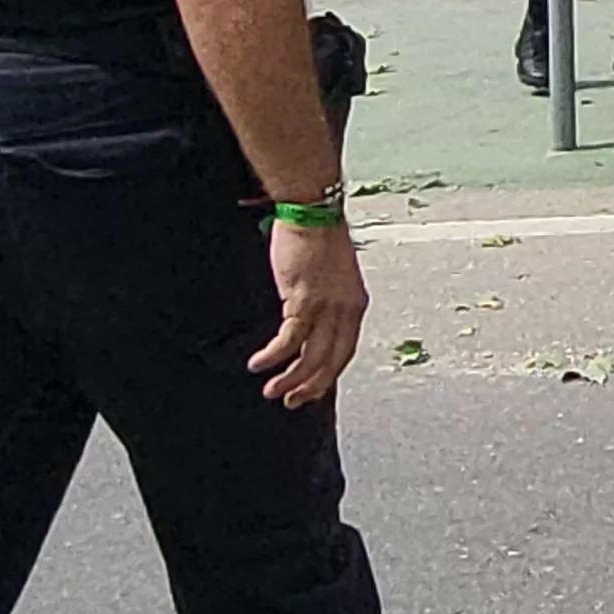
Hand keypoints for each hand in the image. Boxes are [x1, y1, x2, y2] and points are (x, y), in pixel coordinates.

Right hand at [251, 220, 366, 407]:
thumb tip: (307, 322)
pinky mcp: (303, 300)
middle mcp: (346, 309)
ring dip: (290, 379)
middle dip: (311, 386)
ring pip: (311, 357)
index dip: (329, 374)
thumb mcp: (331, 276)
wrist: (312, 212)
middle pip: (332, 361)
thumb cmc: (319, 238)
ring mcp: (326, 307)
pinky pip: (288, 340)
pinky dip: (273, 356)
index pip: (346, 350)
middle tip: (292, 401)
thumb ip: (326, 301)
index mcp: (356, 304)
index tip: (314, 389)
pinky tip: (258, 364)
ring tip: (272, 391)